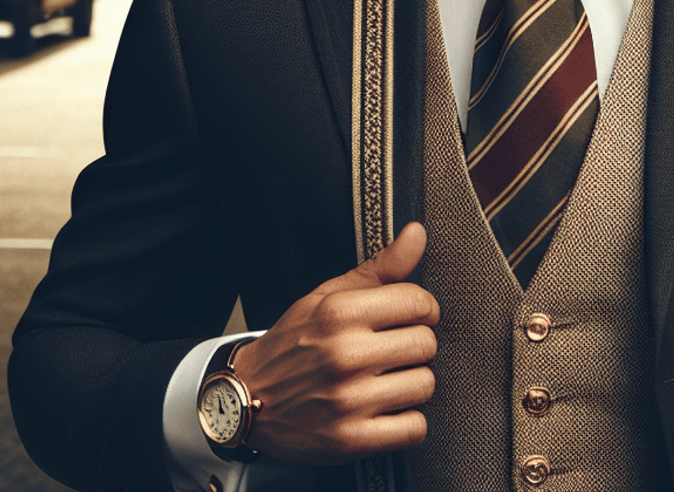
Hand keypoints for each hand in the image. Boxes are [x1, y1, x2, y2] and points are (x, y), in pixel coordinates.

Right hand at [232, 222, 438, 464]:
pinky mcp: (350, 440)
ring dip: (413, 381)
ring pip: (425, 384)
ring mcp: (348, 400)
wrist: (248, 398)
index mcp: (340, 313)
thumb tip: (417, 232)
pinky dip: (407, 421)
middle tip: (394, 348)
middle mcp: (345, 355)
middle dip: (416, 343)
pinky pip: (414, 428)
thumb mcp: (329, 295)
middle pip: (426, 343)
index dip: (422, 308)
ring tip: (388, 378)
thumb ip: (381, 266)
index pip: (418, 302)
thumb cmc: (293, 343)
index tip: (411, 315)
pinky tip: (387, 408)